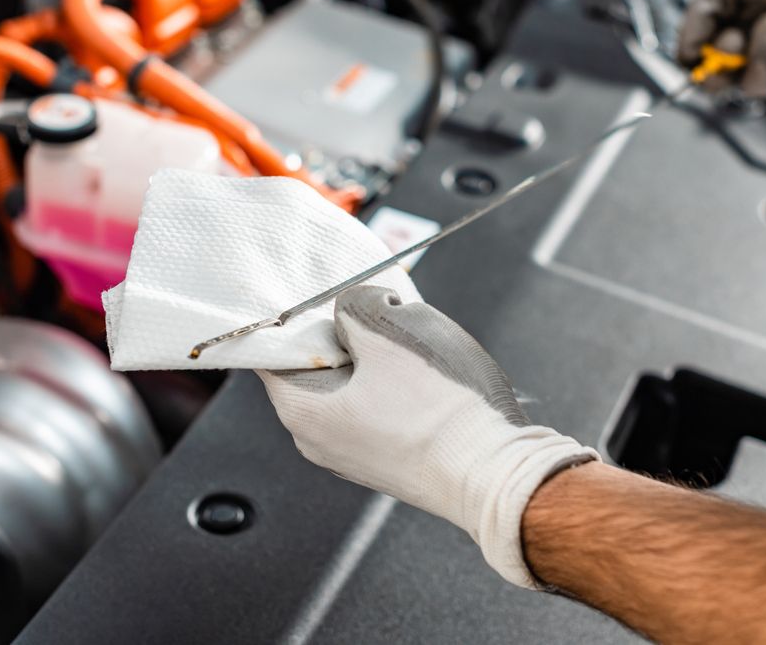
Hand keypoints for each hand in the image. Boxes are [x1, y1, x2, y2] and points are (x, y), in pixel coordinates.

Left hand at [258, 286, 596, 587]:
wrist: (494, 474)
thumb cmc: (442, 410)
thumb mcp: (391, 328)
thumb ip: (354, 304)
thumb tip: (350, 308)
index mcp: (301, 410)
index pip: (271, 349)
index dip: (293, 312)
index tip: (317, 291)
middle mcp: (317, 441)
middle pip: (316, 364)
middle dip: (345, 331)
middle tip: (376, 307)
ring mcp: (354, 455)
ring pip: (353, 384)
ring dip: (377, 356)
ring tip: (411, 342)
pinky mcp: (390, 460)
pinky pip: (379, 407)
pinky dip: (395, 384)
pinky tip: (427, 376)